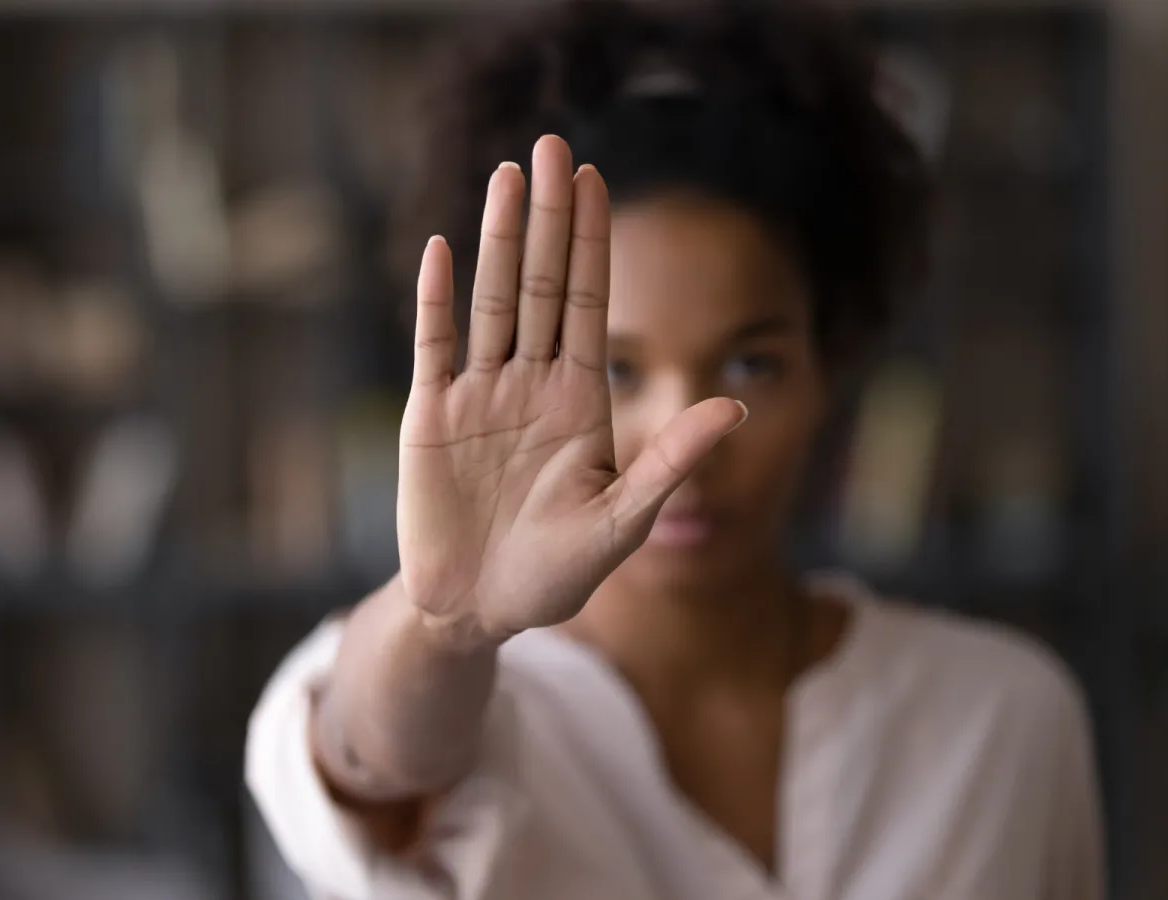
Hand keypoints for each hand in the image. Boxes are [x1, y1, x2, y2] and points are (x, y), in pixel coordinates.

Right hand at [397, 135, 746, 646]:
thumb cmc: (555, 575)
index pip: (589, 304)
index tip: (597, 179)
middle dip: (550, 218)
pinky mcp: (429, 418)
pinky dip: (436, 300)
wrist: (478, 611)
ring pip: (491, 301)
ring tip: (507, 176)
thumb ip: (671, 461)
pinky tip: (442, 249)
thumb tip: (737, 406)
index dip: (594, 242)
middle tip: (552, 145)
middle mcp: (530, 385)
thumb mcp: (623, 521)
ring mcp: (478, 396)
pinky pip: (433, 347)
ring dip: (498, 240)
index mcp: (579, 401)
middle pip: (542, 285)